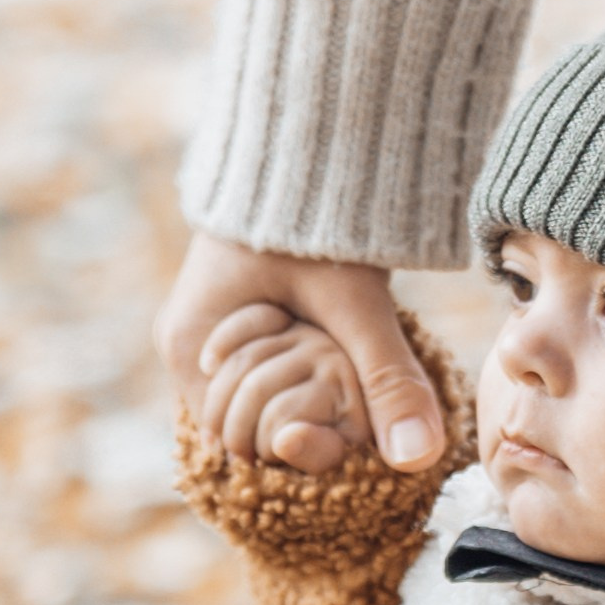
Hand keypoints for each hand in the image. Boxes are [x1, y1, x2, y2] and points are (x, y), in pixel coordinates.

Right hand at [156, 232, 447, 470]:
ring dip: (303, 398)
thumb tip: (418, 458)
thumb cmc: (316, 216)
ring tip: (338, 356)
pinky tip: (332, 351)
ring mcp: (204, 333)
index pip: (237, 441)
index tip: (345, 428)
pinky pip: (266, 374)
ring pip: (259, 402)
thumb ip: (389, 380)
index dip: (296, 446)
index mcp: (189, 347)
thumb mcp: (357, 305)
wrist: (307, 146)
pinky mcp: (231, 321)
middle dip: (299, 417)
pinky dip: (302, 376)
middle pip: (245, 425)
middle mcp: (186, 346)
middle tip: (345, 376)